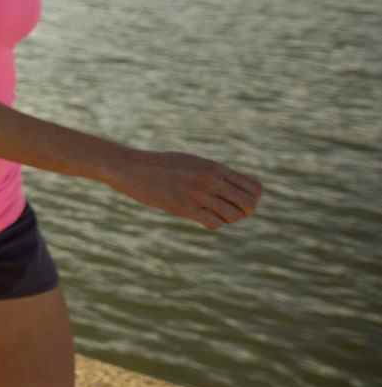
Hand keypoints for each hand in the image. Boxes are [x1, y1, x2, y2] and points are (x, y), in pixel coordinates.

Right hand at [107, 150, 263, 229]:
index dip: (252, 198)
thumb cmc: (161, 165)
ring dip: (227, 219)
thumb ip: (212, 173)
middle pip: (248, 204)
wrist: (132, 168)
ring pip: (233, 215)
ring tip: (213, 214)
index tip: (239, 200)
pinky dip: (213, 223)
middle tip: (230, 212)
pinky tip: (202, 217)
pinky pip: (214, 223)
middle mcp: (211, 180)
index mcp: (215, 168)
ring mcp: (198, 195)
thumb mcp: (191, 162)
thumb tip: (230, 185)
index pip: (254, 187)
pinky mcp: (185, 208)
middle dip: (244, 212)